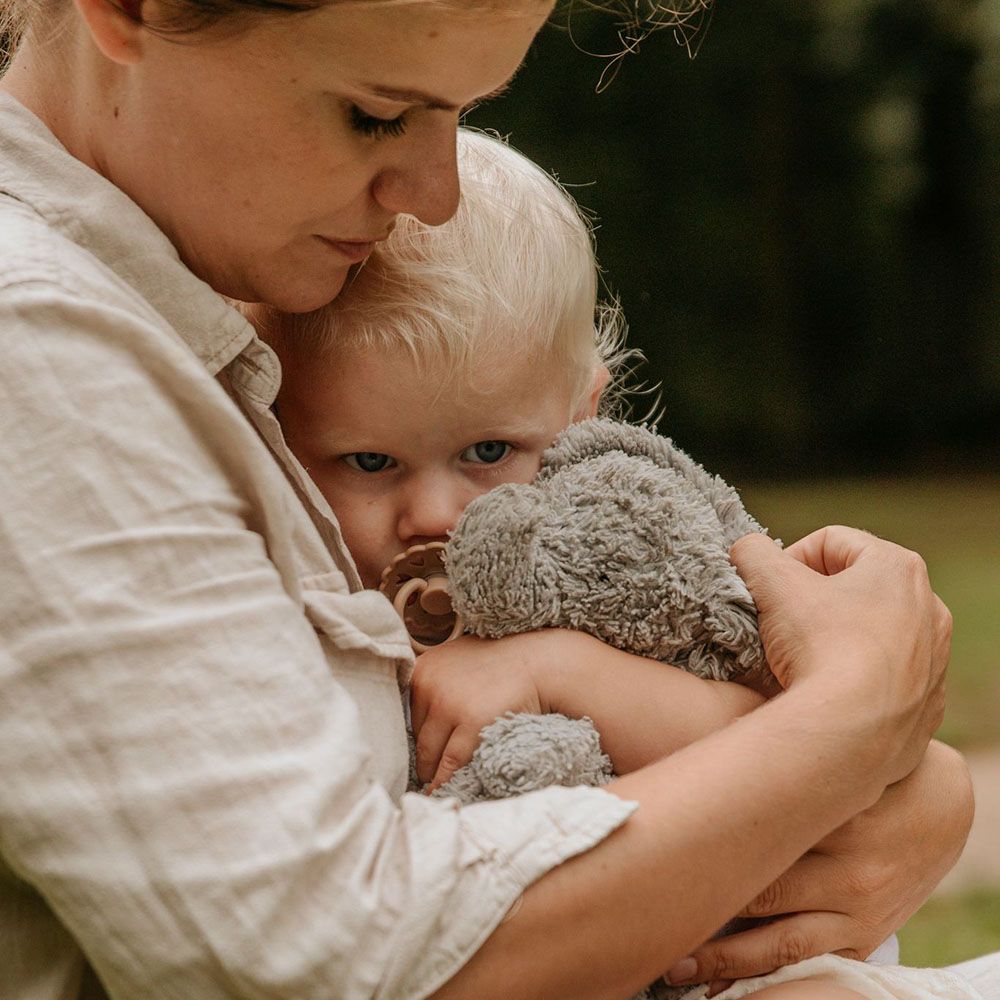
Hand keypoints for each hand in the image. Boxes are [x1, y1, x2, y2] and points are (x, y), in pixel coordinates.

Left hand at [409, 632, 555, 790]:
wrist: (536, 663)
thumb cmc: (497, 662)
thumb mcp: (455, 660)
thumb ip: (434, 681)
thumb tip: (417, 715)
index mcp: (424, 669)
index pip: (409, 713)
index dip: (417, 735)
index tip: (419, 752)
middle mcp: (431, 685)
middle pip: (417, 733)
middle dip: (422, 755)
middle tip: (423, 773)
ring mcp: (449, 705)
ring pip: (429, 752)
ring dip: (429, 772)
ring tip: (431, 785)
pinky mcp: (472, 724)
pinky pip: (450, 762)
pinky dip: (442, 779)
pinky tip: (439, 789)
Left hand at [665, 741, 973, 988]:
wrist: (943, 802)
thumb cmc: (867, 768)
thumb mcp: (830, 755)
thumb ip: (778, 760)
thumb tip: (711, 753)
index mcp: (835, 817)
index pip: (754, 840)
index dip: (703, 853)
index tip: (657, 860)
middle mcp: (850, 871)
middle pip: (760, 896)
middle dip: (704, 911)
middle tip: (650, 918)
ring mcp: (860, 910)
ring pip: (782, 944)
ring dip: (727, 961)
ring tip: (677, 969)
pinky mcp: (869, 936)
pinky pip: (814, 963)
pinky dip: (772, 975)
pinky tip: (732, 984)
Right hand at [730, 526, 950, 783]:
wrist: (852, 733)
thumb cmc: (819, 646)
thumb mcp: (771, 582)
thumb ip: (753, 551)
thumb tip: (748, 552)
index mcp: (898, 567)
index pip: (829, 542)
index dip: (788, 560)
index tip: (770, 591)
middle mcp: (929, 608)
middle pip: (853, 587)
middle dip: (813, 600)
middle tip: (782, 624)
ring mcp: (934, 659)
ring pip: (870, 632)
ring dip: (834, 638)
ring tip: (803, 661)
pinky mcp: (927, 704)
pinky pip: (883, 679)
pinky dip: (855, 679)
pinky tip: (828, 693)